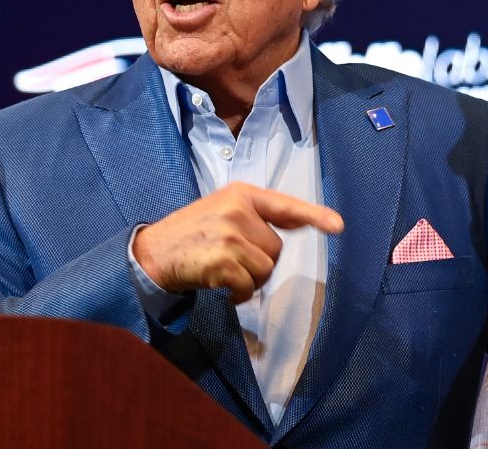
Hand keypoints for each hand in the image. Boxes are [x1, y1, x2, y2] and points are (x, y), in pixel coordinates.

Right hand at [132, 182, 342, 303]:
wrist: (150, 254)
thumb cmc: (190, 235)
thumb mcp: (222, 211)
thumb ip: (255, 217)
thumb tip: (295, 225)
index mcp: (241, 194)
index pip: (285, 205)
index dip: (314, 216)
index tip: (337, 226)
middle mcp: (238, 210)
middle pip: (276, 249)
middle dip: (258, 261)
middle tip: (229, 258)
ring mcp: (230, 235)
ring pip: (265, 270)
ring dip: (247, 280)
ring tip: (221, 270)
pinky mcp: (222, 260)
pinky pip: (248, 287)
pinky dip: (236, 294)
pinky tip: (218, 285)